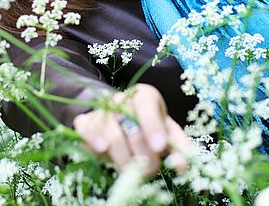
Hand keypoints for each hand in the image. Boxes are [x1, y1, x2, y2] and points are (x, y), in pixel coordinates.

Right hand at [73, 83, 190, 176]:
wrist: (120, 121)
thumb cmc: (149, 127)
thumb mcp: (167, 132)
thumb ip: (178, 146)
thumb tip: (183, 166)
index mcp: (144, 96)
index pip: (146, 105)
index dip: (152, 126)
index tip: (159, 147)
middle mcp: (122, 99)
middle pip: (130, 125)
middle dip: (142, 154)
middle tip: (151, 170)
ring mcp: (102, 110)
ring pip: (110, 134)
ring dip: (123, 158)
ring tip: (132, 171)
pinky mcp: (85, 121)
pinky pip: (86, 131)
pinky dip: (93, 141)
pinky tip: (102, 151)